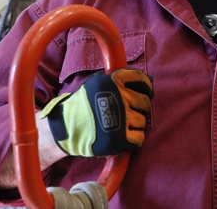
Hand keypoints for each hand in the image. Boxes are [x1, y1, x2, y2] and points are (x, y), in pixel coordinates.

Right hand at [39, 69, 153, 156]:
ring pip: (143, 120)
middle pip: (145, 102)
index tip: (146, 92)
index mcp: (115, 82)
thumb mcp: (99, 83)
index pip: (142, 80)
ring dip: (136, 123)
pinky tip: (125, 135)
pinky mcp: (120, 138)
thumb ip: (121, 79)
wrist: (67, 127)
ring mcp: (121, 118)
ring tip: (122, 124)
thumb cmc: (85, 104)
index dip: (147, 86)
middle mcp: (120, 98)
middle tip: (127, 111)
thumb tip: (149, 80)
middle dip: (139, 107)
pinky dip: (134, 138)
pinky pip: (139, 137)